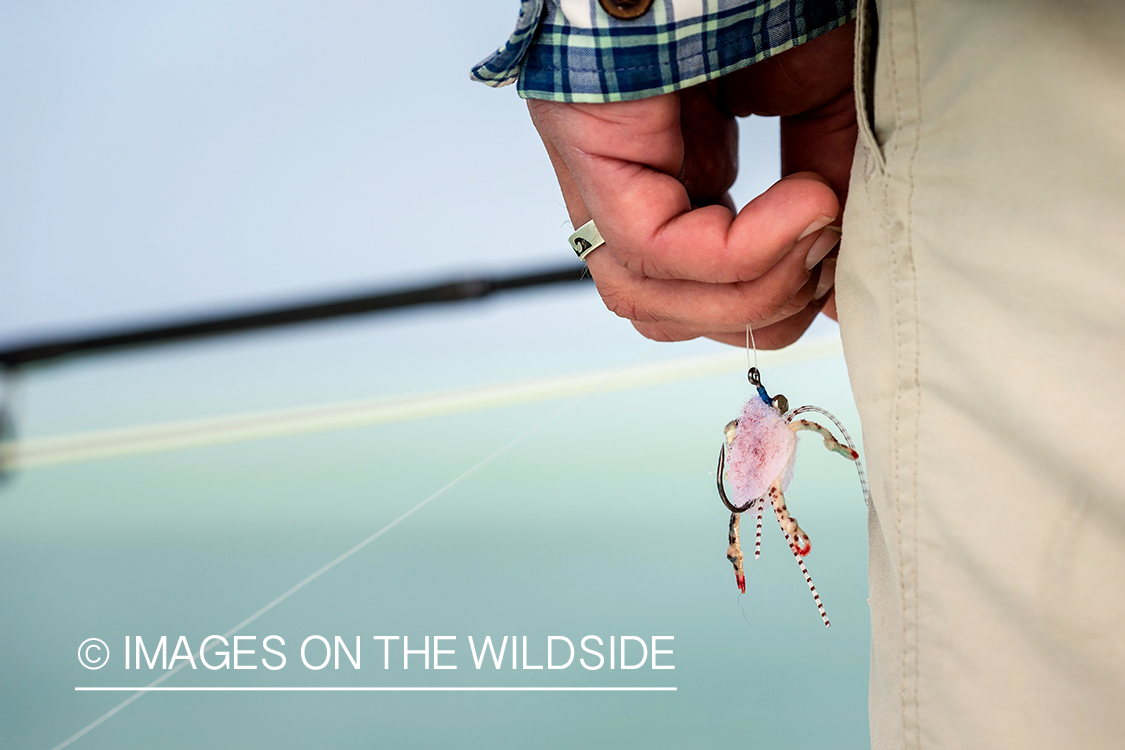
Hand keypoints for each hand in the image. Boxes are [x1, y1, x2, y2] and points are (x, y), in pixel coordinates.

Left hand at [527, 21, 856, 348]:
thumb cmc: (760, 2)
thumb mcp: (816, 108)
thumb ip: (824, 198)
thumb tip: (839, 291)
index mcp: (671, 172)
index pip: (689, 287)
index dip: (767, 305)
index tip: (835, 280)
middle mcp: (625, 183)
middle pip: (661, 306)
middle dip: (757, 311)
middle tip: (825, 269)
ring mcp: (599, 169)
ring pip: (641, 295)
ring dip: (747, 294)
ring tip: (815, 239)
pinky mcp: (593, 148)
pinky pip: (651, 245)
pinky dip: (739, 251)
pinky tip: (805, 209)